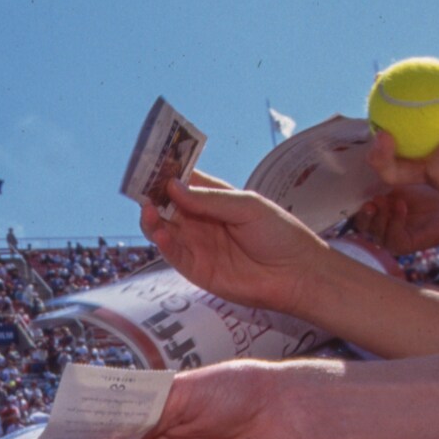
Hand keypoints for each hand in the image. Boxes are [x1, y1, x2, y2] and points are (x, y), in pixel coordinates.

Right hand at [138, 171, 326, 314]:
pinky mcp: (197, 270)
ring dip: (152, 221)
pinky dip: (164, 244)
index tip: (150, 165)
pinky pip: (174, 256)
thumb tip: (174, 187)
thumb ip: (210, 199)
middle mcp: (201, 221)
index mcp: (214, 199)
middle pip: (167, 207)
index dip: (166, 174)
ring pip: (164, 231)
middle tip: (142, 190)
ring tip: (149, 211)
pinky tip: (160, 234)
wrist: (297, 274)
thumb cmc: (280, 234)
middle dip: (152, 197)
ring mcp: (197, 245)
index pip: (183, 183)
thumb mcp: (247, 206)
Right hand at [354, 185, 438, 256]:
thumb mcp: (398, 189)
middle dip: (367, 213)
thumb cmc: (425, 197)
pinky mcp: (403, 246)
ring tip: (392, 200)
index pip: (359, 217)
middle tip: (373, 201)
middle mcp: (381, 232)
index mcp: (377, 218)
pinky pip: (392, 236)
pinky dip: (396, 220)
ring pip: (376, 232)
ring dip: (382, 215)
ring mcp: (391, 241)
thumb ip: (380, 189)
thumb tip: (363, 188)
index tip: (365, 195)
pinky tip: (402, 207)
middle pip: (363, 226)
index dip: (359, 207)